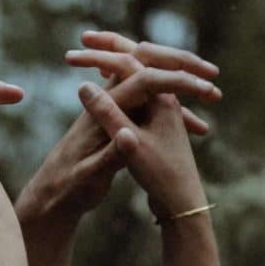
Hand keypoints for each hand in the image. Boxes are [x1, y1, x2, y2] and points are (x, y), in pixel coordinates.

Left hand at [14, 31, 220, 233]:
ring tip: (213, 93)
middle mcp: (109, 104)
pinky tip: (198, 125)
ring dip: (182, 86)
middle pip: (148, 68)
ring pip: (152, 85)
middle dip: (183, 68)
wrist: (51, 197)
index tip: (205, 90)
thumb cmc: (68, 188)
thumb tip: (126, 134)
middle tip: (213, 77)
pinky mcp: (117, 124)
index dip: (175, 81)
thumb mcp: (91, 176)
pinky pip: (149, 107)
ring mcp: (113, 112)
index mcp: (103, 112)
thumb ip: (111, 155)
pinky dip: (172, 112)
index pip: (143, 80)